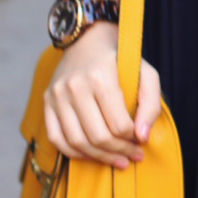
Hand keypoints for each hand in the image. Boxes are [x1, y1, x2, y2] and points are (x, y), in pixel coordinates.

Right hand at [43, 21, 162, 168]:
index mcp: (100, 77)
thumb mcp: (146, 72)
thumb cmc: (121, 57)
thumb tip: (142, 137)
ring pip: (76, 142)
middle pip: (97, 136)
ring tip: (117, 160)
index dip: (132, 140)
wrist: (88, 37)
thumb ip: (150, 103)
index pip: (118, 124)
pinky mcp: (46, 101)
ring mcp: (57, 94)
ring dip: (99, 157)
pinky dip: (74, 153)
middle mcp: (75, 86)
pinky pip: (56, 138)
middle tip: (132, 157)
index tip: (141, 143)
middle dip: (118, 152)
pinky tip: (92, 155)